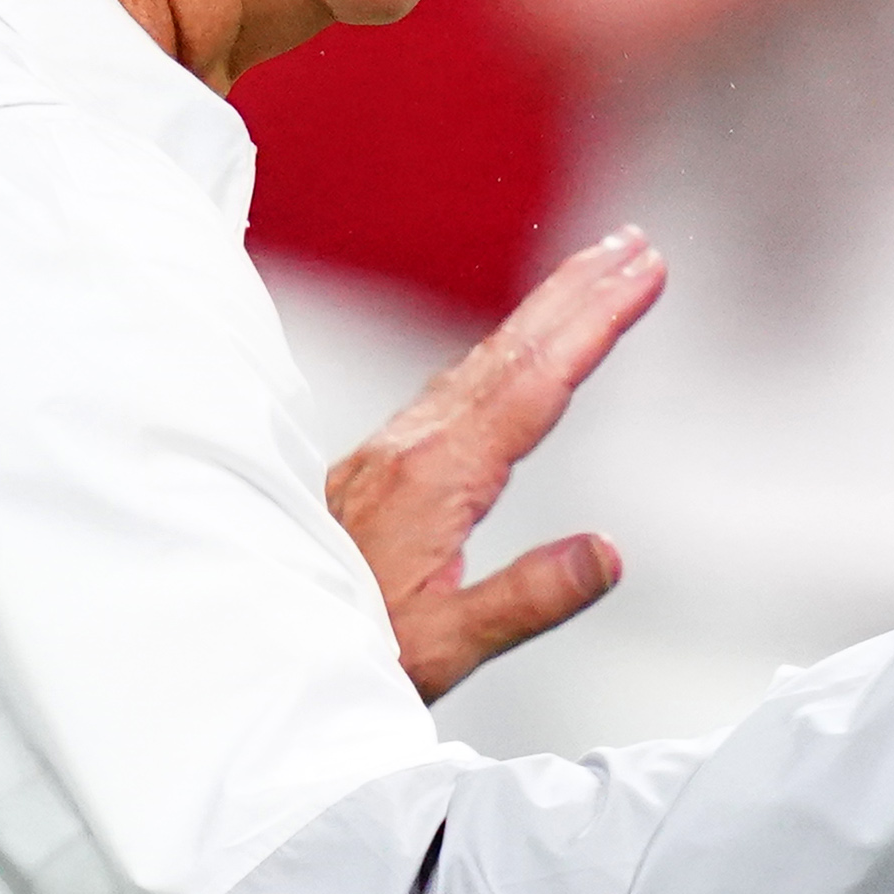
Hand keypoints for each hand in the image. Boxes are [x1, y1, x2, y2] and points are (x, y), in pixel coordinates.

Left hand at [330, 229, 665, 702]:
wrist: (253, 639)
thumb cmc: (346, 644)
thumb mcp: (444, 646)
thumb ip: (528, 596)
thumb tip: (605, 554)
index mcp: (435, 478)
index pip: (535, 383)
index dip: (594, 323)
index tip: (640, 277)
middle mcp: (412, 447)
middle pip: (511, 350)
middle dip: (578, 291)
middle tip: (633, 247)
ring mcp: (393, 448)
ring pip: (483, 359)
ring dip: (543, 311)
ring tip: (594, 275)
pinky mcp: (380, 461)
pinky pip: (457, 382)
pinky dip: (504, 349)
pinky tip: (516, 349)